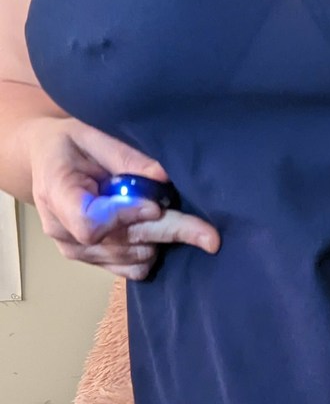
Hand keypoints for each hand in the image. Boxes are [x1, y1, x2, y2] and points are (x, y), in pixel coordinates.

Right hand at [26, 116, 219, 279]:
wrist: (47, 161)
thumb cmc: (71, 144)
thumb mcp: (92, 134)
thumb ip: (125, 156)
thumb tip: (163, 177)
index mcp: (56, 192)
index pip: (90, 223)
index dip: (126, 217)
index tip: (155, 205)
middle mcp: (62, 230)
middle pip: (121, 243)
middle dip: (168, 233)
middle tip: (209, 235)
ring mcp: (77, 251)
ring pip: (133, 258)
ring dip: (161, 239)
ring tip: (167, 211)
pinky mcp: (93, 262)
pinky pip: (133, 270)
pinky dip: (152, 253)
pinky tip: (156, 230)